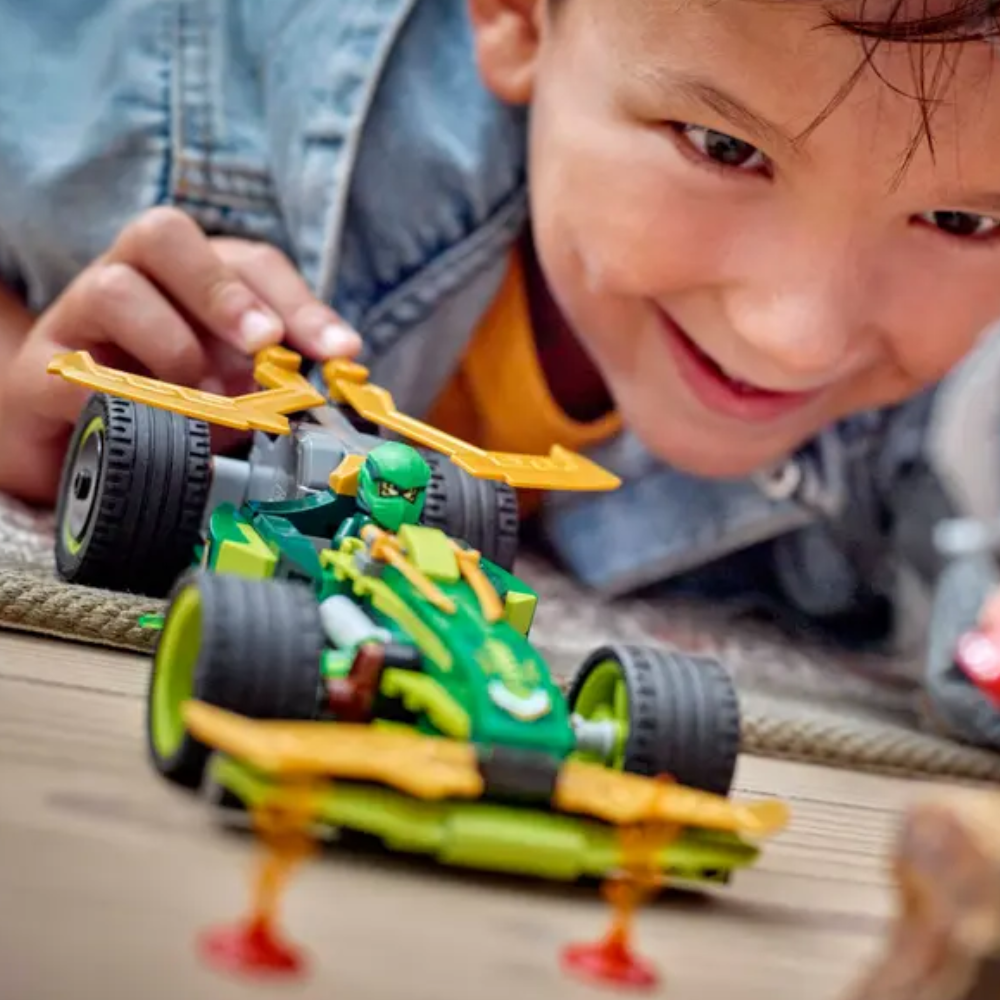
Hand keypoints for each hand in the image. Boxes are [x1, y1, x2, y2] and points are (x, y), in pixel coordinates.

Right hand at [0, 207, 361, 502]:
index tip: (342, 351)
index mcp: (190, 277)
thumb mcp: (235, 388)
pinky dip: (121, 399)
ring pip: (112, 287)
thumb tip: (332, 389)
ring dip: (173, 347)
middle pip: (162, 234)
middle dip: (224, 290)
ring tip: (201, 398)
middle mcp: (130, 277)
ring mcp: (79, 318)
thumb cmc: (169, 404)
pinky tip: (156, 424)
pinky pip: (69, 371)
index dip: (300, 301)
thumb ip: (275, 379)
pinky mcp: (40, 373)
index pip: (248, 261)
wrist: (77, 443)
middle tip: (264, 343)